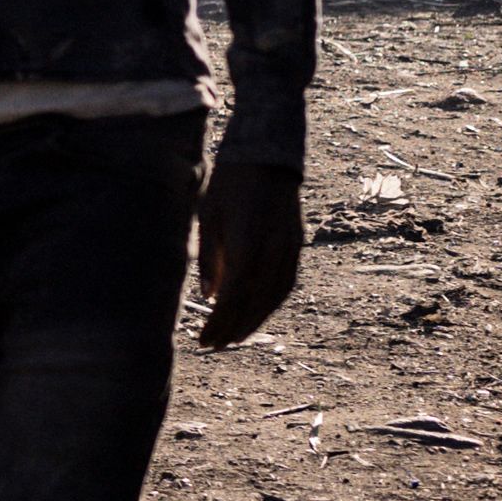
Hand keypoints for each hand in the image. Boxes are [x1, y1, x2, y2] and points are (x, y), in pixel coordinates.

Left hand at [195, 161, 302, 347]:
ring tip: (235, 337)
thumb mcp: (209, 218)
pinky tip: (257, 311)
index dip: (220, 322)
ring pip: (275, 296)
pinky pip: (286, 283)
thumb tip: (210, 296)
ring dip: (255, 320)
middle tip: (215, 346)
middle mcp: (273, 251)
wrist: (267, 155)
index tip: (204, 339)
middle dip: (234, 327)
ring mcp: (289, 248)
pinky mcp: (296, 244)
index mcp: (247, 244)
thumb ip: (209, 259)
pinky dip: (271, 303)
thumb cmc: (230, 183)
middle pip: (255, 302)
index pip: (234, 296)